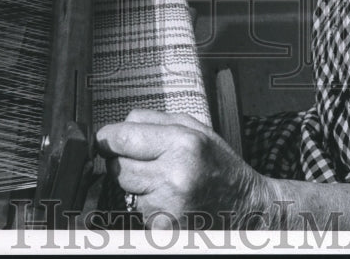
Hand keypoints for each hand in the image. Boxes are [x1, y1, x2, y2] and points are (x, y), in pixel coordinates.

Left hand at [96, 108, 272, 229]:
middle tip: (145, 160)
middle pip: (119, 166)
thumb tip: (118, 125)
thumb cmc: (219, 164)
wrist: (245, 206)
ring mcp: (168, 205)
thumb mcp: (196, 129)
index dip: (107, 138)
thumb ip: (155, 121)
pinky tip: (169, 199)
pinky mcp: (164, 227)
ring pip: (125, 189)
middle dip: (124, 161)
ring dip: (136, 184)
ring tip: (164, 180)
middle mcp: (175, 175)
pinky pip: (138, 209)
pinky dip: (147, 203)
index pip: (123, 138)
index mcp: (183, 143)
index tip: (104, 139)